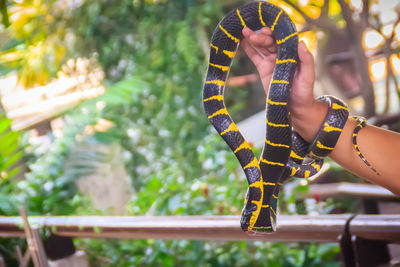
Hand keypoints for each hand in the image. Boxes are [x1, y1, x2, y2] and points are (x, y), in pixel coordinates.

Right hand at [241, 27, 327, 141]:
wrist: (295, 106)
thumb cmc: (305, 90)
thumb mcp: (309, 75)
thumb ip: (307, 59)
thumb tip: (301, 43)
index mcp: (292, 52)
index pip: (282, 38)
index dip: (273, 33)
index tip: (265, 30)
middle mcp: (281, 54)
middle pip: (269, 41)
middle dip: (261, 37)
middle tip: (252, 35)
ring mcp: (271, 61)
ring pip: (261, 47)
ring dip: (252, 38)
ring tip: (243, 31)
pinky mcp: (263, 69)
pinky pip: (255, 56)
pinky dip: (248, 48)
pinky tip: (241, 41)